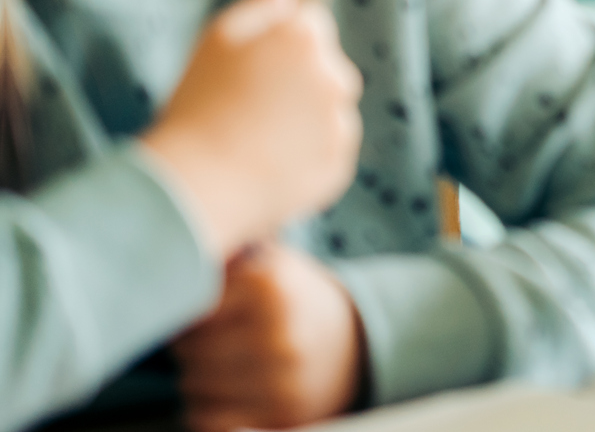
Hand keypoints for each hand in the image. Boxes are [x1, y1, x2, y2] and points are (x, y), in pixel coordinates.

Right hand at [140, 0, 362, 258]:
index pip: (312, 26)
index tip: (252, 71)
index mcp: (305, 36)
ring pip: (331, 110)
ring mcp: (340, 121)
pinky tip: (270, 164)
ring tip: (258, 138)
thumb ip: (259, 9)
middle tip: (252, 109)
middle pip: (328, 67)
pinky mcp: (340, 162)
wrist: (193, 183)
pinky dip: (309, 155)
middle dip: (300, 81)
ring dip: (308, 118)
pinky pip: (330, 150)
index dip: (280, 47)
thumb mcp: (216, 40)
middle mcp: (334, 74)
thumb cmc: (197, 105)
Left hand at [172, 243, 366, 430]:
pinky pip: (207, 420)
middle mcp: (278, 332)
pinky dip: (207, 410)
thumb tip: (162, 261)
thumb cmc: (296, 302)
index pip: (190, 306)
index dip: (185, 310)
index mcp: (272, 285)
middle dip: (188, 348)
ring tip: (222, 366)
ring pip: (192, 387)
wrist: (355, 346)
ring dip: (195, 380)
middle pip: (188, 350)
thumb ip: (224, 255)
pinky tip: (227, 393)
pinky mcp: (279, 416)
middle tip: (210, 341)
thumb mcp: (272, 263)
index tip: (198, 312)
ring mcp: (280, 379)